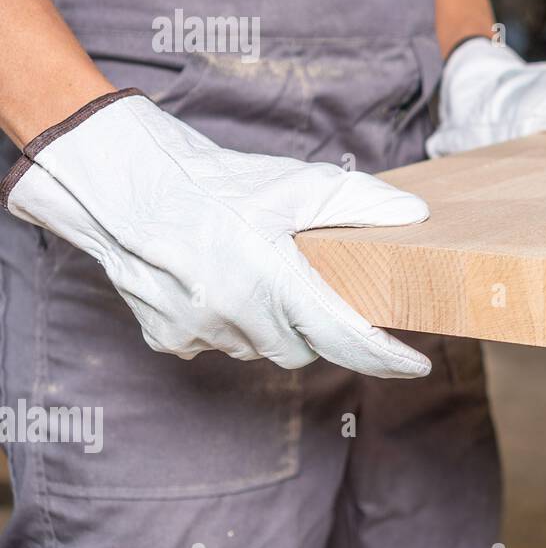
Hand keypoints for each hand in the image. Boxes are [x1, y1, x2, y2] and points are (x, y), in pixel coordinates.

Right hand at [3, 90, 431, 377]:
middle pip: (303, 350)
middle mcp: (238, 317)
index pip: (347, 338)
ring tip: (256, 277)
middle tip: (310, 291)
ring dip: (269, 326)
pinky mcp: (169, 338)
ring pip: (258, 349)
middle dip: (314, 328)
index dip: (386, 357)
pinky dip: (227, 325)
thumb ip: (361, 203)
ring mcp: (201, 333)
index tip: (417, 364)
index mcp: (276, 282)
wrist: (126, 184)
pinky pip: (216, 345)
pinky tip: (217, 284)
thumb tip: (415, 216)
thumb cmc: (218, 182)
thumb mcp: (298, 184)